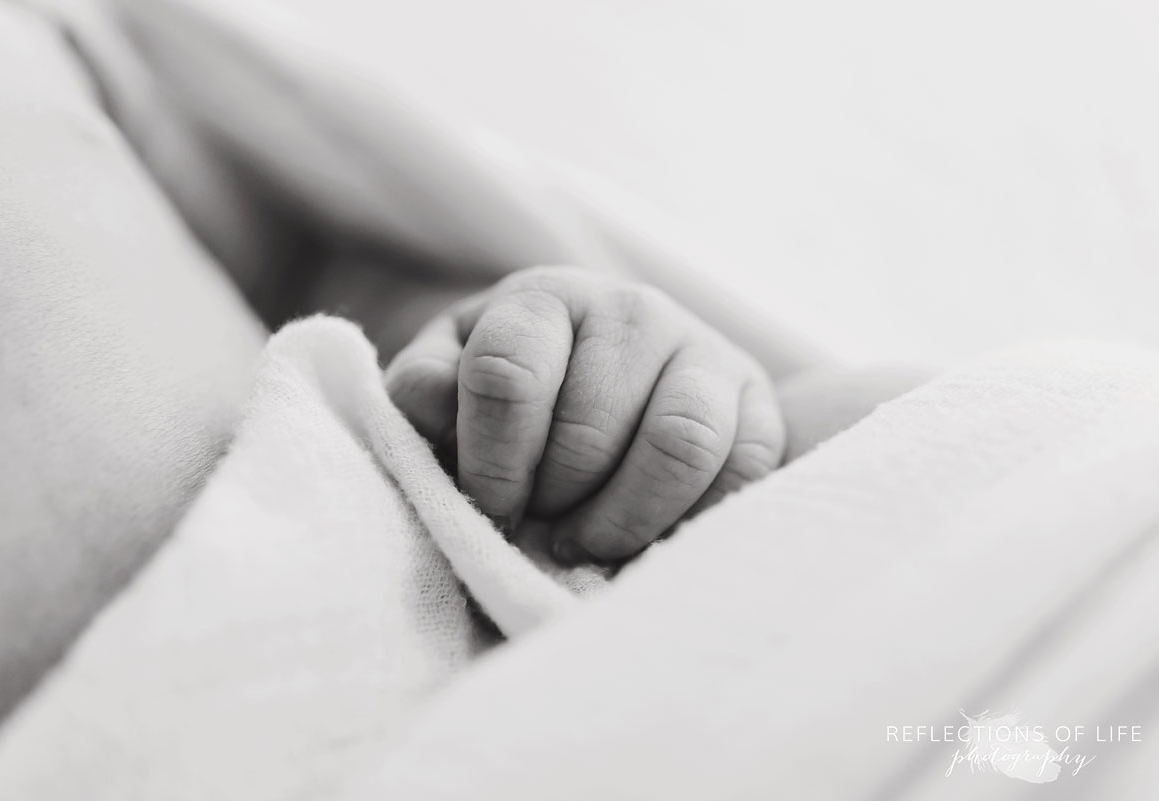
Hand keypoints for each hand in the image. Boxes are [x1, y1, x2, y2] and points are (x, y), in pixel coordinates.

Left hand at [386, 267, 785, 563]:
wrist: (614, 378)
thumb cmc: (518, 393)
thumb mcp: (452, 378)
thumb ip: (425, 389)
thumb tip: (429, 402)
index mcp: (545, 299)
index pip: (507, 375)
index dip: (491, 462)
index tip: (491, 508)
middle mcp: (632, 310)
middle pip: (590, 428)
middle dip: (555, 500)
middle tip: (542, 527)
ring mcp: (704, 350)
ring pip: (677, 446)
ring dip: (623, 519)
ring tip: (590, 542)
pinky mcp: (758, 402)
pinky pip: (742, 473)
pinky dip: (692, 521)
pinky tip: (650, 534)